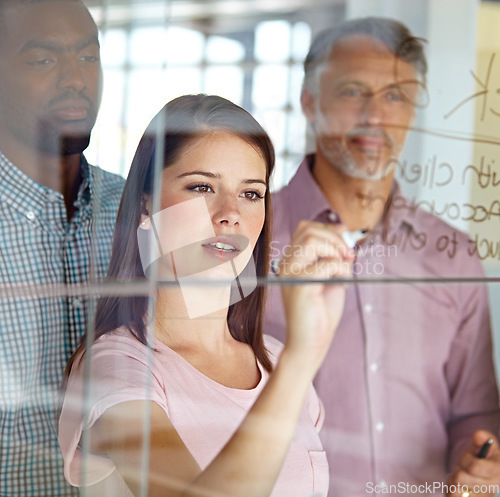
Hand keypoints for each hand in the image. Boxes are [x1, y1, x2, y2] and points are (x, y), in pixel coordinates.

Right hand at [278, 220, 354, 368]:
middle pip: (309, 230)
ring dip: (336, 250)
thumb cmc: (320, 311)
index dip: (328, 230)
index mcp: (291, 260)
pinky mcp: (300, 286)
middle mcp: (286, 264)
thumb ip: (333, 253)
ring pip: (312, 240)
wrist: (311, 342)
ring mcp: (290, 274)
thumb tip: (342, 228)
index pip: (305, 228)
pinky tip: (342, 284)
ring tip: (344, 268)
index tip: (345, 245)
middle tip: (350, 257)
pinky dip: (341, 269)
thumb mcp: (330, 275)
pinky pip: (326, 264)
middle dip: (336, 239)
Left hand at [447, 430, 499, 496]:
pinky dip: (450, 489)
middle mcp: (492, 488)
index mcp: (498, 471)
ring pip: (454, 490)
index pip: (473, 466)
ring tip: (461, 476)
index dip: (465, 459)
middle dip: (458, 469)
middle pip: (460, 478)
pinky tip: (458, 486)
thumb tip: (478, 435)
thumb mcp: (484, 444)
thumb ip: (482, 437)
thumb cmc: (481, 456)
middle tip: (463, 467)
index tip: (467, 458)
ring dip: (453, 480)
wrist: (480, 473)